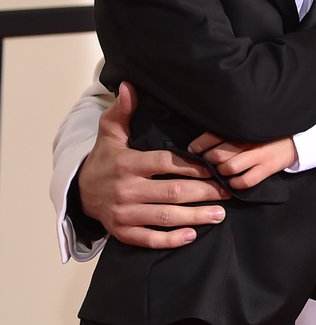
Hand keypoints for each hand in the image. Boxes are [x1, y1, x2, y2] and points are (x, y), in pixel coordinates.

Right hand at [77, 81, 229, 248]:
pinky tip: (192, 235)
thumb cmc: (105, 159)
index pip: (165, 164)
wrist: (79, 192)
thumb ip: (122, 111)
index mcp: (128, 164)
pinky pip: (149, 239)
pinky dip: (170, 240)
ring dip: (195, 217)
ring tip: (220, 214)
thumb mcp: (110, 132)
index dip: (191, 166)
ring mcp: (124, 214)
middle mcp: (127, 190)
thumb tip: (129, 85)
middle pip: (172, 192)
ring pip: (165, 217)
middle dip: (204, 192)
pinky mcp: (122, 232)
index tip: (213, 167)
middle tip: (227, 191)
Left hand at [189, 132, 296, 188]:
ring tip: (220, 171)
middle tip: (207, 162)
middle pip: (218, 153)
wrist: (295, 140)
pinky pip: (245, 181)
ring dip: (221, 172)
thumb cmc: (267, 135)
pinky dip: (235, 183)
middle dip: (209, 160)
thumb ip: (231, 132)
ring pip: (229, 167)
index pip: (214, 135)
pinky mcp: (267, 169)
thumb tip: (203, 141)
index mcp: (243, 128)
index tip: (193, 149)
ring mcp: (259, 156)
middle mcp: (250, 141)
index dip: (200, 144)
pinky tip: (233, 181)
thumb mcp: (250, 128)